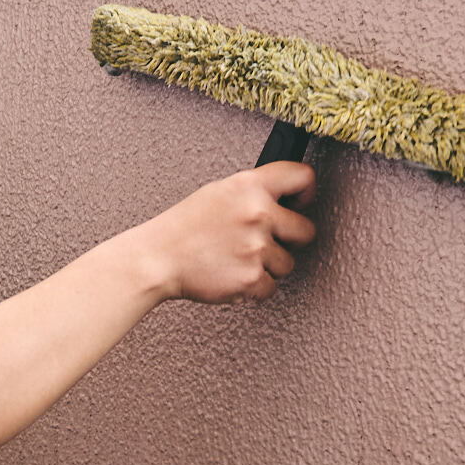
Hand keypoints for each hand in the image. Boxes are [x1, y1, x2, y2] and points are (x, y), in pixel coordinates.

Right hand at [134, 160, 317, 303]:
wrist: (158, 259)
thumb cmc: (184, 228)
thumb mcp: (219, 193)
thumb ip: (255, 193)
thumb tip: (286, 199)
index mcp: (250, 186)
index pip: (303, 177)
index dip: (305, 193)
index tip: (298, 204)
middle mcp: (258, 213)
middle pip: (307, 231)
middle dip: (291, 239)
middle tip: (267, 241)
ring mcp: (256, 248)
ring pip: (288, 264)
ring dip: (268, 266)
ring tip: (238, 258)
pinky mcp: (252, 278)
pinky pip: (271, 287)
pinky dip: (254, 287)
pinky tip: (233, 273)